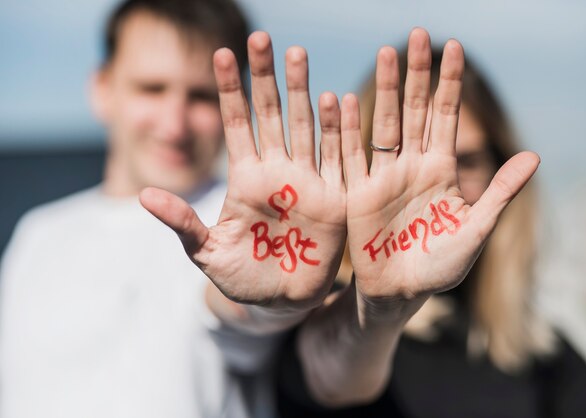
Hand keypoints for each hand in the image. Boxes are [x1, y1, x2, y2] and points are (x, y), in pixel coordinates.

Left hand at [141, 32, 345, 310]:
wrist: (280, 301)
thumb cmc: (240, 277)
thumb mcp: (206, 252)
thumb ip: (182, 223)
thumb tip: (143, 196)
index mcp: (246, 178)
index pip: (237, 124)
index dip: (230, 90)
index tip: (223, 52)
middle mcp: (278, 172)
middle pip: (272, 115)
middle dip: (267, 77)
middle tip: (262, 37)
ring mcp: (308, 182)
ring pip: (306, 126)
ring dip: (302, 91)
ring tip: (297, 54)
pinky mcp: (334, 199)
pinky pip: (338, 159)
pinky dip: (338, 131)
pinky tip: (336, 100)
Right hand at [341, 28, 539, 318]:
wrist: (401, 293)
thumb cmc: (441, 266)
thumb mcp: (476, 229)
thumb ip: (499, 192)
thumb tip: (534, 156)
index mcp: (440, 169)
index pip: (446, 116)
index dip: (451, 83)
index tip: (454, 47)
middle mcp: (411, 165)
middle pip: (415, 110)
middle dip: (417, 73)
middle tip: (416, 35)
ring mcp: (383, 176)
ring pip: (384, 123)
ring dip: (384, 90)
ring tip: (385, 54)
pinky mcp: (358, 192)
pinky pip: (351, 156)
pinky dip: (347, 129)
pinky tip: (344, 99)